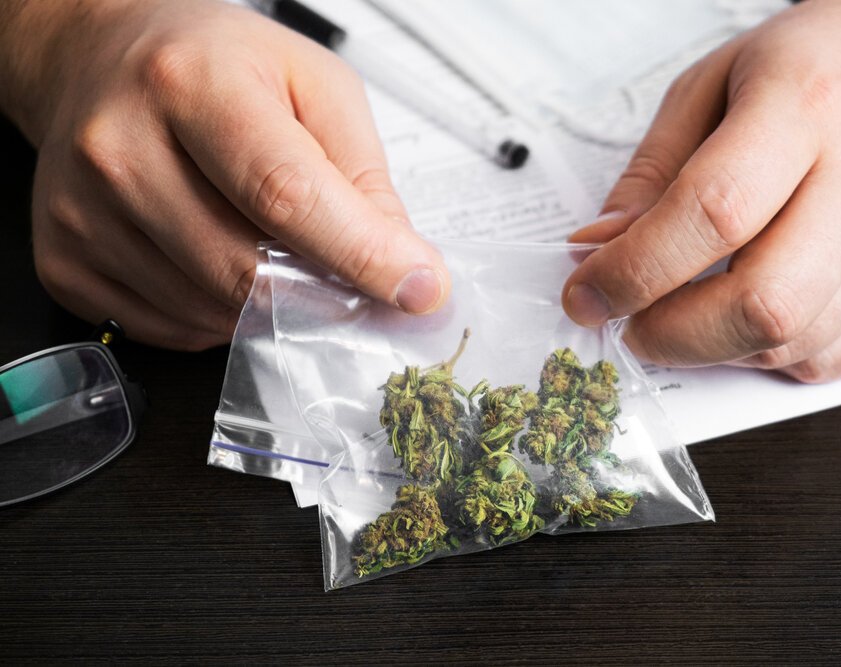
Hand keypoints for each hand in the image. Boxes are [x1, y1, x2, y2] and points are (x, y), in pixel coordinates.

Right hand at [0, 0, 448, 349]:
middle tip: (360, 287)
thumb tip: (401, 266)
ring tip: (274, 249)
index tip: (418, 290)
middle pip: (248, 271)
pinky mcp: (67, 263)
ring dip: (273, 307)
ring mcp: (83, 213)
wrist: (101, 62)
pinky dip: (221, 317)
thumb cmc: (212, 67)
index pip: (285, 194)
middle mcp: (121, 148)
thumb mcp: (313, 85)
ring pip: (216, 313)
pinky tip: (221, 263)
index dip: (360, 254)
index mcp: (194, 85)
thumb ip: (362, 176)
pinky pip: (175, 331)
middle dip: (325, 295)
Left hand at [563, 0, 840, 381]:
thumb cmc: (818, 67)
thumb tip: (599, 252)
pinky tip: (742, 316)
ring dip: (712, 348)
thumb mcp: (710, 87)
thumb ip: (649, 176)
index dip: (634, 271)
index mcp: (804, 109)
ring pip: (792, 343)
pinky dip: (765, 355)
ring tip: (685, 312)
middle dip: (670, 335)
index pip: (711, 214)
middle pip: (761, 303)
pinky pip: (828, 361)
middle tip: (633, 321)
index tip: (587, 294)